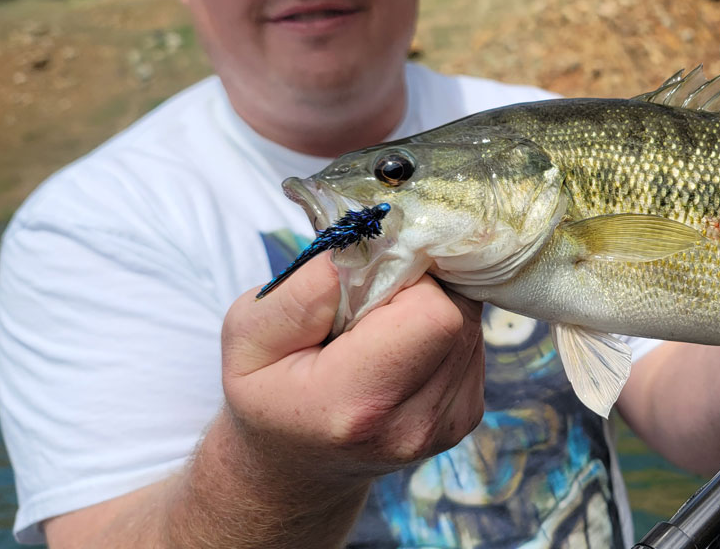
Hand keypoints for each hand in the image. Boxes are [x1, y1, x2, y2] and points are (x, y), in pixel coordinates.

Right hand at [221, 254, 485, 480]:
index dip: (405, 278)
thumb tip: (370, 249)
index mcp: (356, 406)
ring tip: (379, 331)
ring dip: (430, 309)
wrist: (293, 468)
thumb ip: (303, 292)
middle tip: (370, 303)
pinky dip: (439, 331)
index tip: (365, 283)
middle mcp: (413, 425)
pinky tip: (399, 349)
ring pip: (469, 324)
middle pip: (457, 314)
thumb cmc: (267, 392)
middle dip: (419, 289)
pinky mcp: (467, 416)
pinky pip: (471, 343)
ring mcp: (447, 426)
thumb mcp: (248, 337)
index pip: (432, 313)